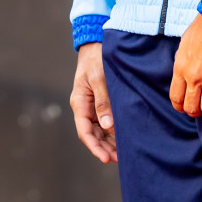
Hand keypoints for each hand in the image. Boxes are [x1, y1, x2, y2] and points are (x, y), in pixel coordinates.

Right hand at [70, 43, 116, 162]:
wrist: (96, 42)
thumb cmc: (96, 57)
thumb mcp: (99, 78)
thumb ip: (103, 101)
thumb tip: (107, 125)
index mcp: (79, 102)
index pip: (85, 131)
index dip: (95, 147)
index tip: (106, 158)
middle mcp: (85, 106)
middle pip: (92, 134)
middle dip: (104, 148)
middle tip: (119, 160)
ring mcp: (92, 104)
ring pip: (99, 130)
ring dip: (108, 142)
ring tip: (122, 154)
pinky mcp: (101, 101)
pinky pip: (105, 121)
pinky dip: (112, 131)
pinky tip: (122, 138)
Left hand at [170, 14, 201, 119]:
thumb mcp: (184, 45)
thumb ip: (183, 63)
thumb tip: (184, 75)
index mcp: (181, 68)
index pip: (176, 97)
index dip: (180, 107)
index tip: (185, 108)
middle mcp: (194, 77)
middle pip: (191, 107)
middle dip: (195, 112)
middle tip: (201, 110)